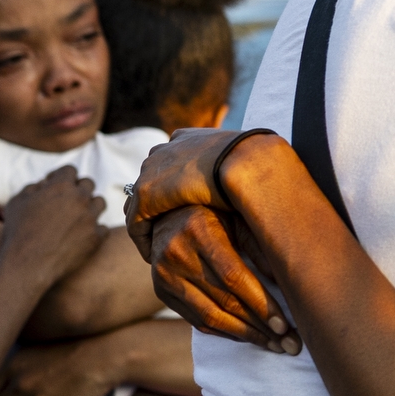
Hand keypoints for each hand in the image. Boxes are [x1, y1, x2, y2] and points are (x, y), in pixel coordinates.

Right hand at [0, 168, 104, 285]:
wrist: (28, 264)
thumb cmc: (18, 232)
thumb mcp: (17, 202)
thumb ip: (32, 187)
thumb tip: (44, 184)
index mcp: (61, 186)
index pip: (70, 170)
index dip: (60, 176)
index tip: (53, 185)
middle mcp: (80, 199)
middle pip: (88, 184)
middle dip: (77, 189)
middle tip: (66, 200)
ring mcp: (91, 218)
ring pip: (99, 202)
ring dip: (89, 206)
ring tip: (77, 215)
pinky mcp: (97, 237)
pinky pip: (102, 227)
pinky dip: (93, 228)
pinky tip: (81, 233)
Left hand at [125, 127, 263, 261]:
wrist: (247, 160)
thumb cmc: (256, 162)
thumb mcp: (245, 161)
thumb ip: (238, 170)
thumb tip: (253, 184)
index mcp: (187, 138)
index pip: (172, 161)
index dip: (175, 185)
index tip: (183, 206)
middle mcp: (165, 149)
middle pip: (152, 179)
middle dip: (158, 204)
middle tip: (167, 230)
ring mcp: (153, 170)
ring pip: (142, 202)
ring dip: (151, 224)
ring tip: (160, 248)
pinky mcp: (147, 193)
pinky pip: (137, 222)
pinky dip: (144, 240)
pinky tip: (154, 256)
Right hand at [148, 205, 297, 353]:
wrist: (168, 214)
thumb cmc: (217, 213)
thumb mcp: (240, 218)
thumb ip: (262, 246)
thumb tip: (290, 282)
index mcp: (199, 231)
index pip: (234, 277)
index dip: (261, 304)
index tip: (286, 326)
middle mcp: (177, 255)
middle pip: (224, 301)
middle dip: (260, 327)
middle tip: (289, 344)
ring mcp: (164, 276)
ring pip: (209, 317)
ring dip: (245, 335)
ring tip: (274, 345)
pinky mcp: (162, 292)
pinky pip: (196, 321)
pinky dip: (225, 332)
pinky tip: (248, 337)